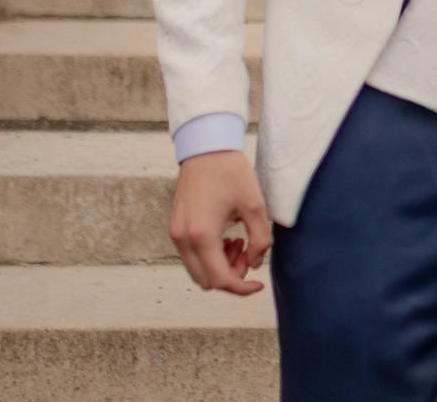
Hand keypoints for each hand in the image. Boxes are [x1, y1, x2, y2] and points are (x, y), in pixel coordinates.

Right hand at [169, 149, 271, 294]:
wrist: (206, 149)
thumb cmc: (231, 173)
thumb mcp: (255, 205)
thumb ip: (260, 239)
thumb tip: (255, 264)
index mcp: (202, 235)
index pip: (220, 279)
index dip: (241, 288)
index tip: (259, 284)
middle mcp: (183, 239)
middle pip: (206, 281)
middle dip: (231, 276)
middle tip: (249, 254)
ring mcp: (176, 234)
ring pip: (197, 271)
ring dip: (220, 267)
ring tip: (239, 242)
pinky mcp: (175, 228)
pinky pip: (191, 257)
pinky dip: (209, 257)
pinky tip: (227, 237)